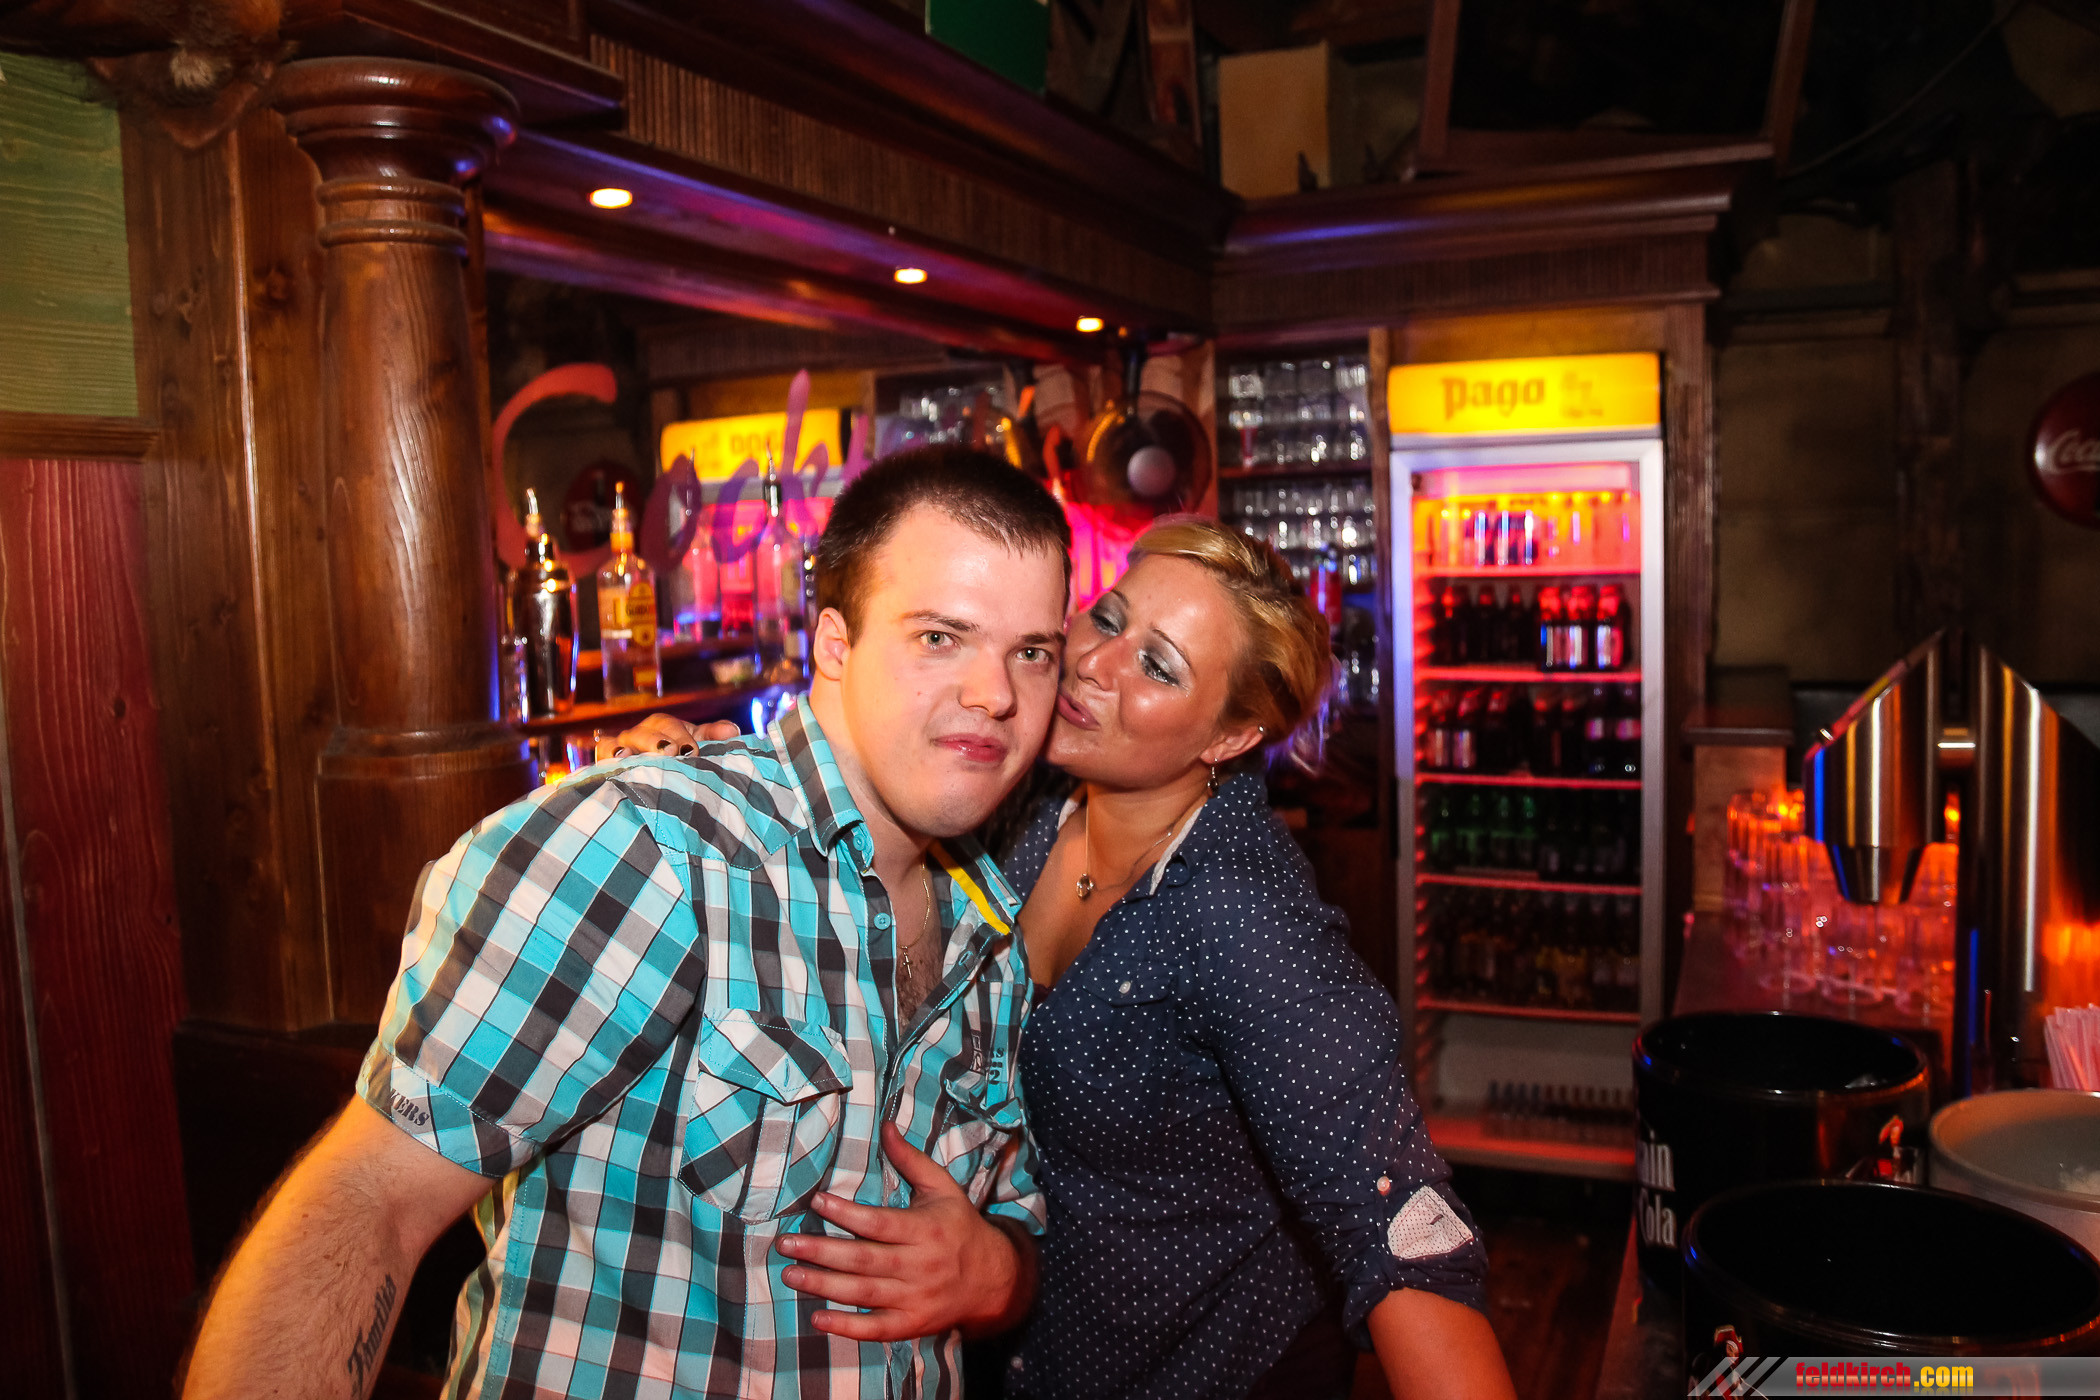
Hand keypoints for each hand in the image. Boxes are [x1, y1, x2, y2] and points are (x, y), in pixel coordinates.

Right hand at [594, 715, 737, 763]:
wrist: (656, 782)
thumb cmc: (680, 758)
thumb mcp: (696, 744)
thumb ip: (714, 735)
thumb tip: (734, 730)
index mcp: (662, 726)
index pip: (669, 725)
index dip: (681, 735)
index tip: (693, 751)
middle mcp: (640, 734)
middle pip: (644, 732)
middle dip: (657, 741)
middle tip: (671, 753)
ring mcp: (621, 749)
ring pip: (619, 743)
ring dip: (626, 749)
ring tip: (632, 756)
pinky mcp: (606, 764)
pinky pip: (602, 757)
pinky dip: (606, 759)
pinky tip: (616, 765)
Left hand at [775, 1121, 1030, 1341]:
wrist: (993, 1278)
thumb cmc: (959, 1225)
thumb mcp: (942, 1187)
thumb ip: (911, 1159)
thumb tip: (885, 1125)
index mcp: (925, 1229)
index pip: (879, 1223)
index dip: (846, 1213)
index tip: (816, 1201)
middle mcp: (920, 1265)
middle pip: (863, 1260)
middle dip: (821, 1252)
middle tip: (785, 1244)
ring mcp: (915, 1299)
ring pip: (863, 1294)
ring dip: (823, 1286)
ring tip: (790, 1275)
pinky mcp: (912, 1324)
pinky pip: (876, 1329)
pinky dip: (847, 1327)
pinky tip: (818, 1318)